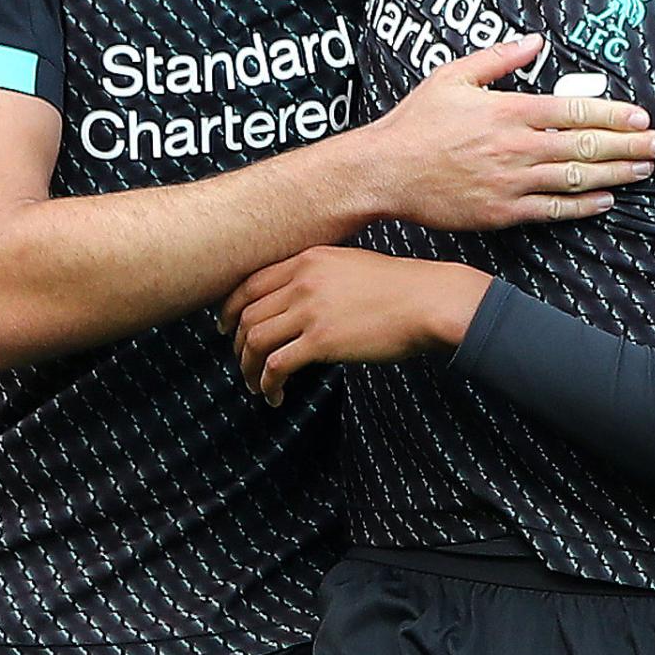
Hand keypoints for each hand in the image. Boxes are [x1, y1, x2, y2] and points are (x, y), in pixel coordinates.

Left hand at [223, 247, 491, 403]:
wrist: (428, 301)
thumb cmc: (400, 287)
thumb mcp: (351, 265)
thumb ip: (319, 276)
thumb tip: (299, 302)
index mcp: (307, 259)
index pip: (249, 283)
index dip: (230, 308)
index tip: (226, 327)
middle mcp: (302, 281)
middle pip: (247, 314)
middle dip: (238, 343)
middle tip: (242, 361)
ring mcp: (310, 310)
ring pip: (256, 341)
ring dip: (250, 368)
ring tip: (258, 385)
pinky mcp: (322, 340)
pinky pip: (278, 365)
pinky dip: (269, 384)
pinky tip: (276, 395)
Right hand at [360, 34, 654, 228]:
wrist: (384, 172)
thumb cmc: (416, 123)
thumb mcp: (453, 76)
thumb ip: (498, 58)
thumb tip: (535, 41)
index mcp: (508, 111)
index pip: (573, 110)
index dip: (613, 114)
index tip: (642, 117)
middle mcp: (516, 147)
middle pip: (585, 145)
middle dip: (630, 145)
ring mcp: (511, 182)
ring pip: (576, 178)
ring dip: (616, 174)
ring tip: (645, 169)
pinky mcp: (502, 212)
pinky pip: (553, 210)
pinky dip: (584, 206)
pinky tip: (607, 200)